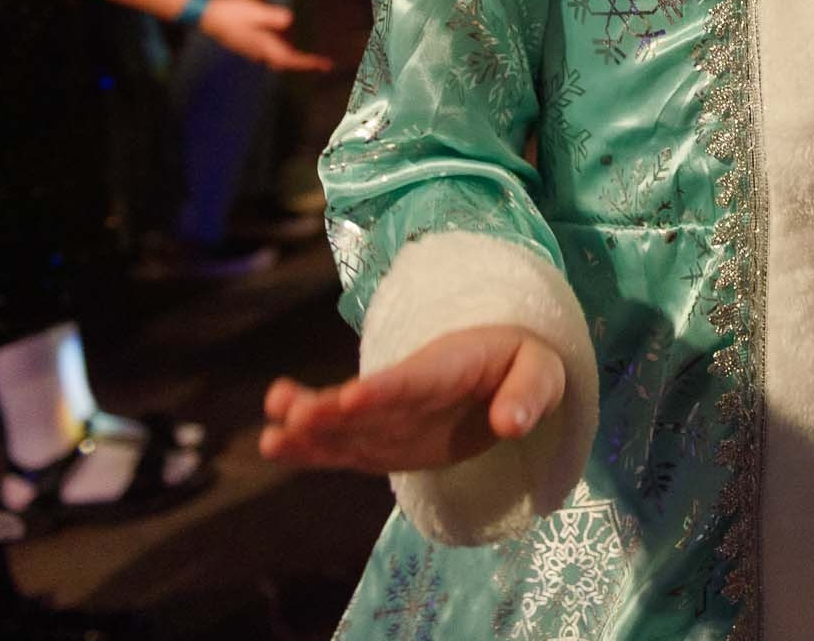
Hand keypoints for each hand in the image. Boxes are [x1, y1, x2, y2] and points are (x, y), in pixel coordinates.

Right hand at [202, 0, 331, 74]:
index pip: (291, 59)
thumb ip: (271, 15)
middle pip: (286, 61)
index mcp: (264, 45)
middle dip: (303, 62)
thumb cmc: (231, 12)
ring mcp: (252, 50)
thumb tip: (290, 18)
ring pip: (277, 57)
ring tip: (308, 56)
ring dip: (292, 56)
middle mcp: (259, 52)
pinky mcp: (247, 44)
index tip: (325, 65)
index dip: (309, 63)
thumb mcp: (253, 10)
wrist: (207, 15)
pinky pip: (269, 52)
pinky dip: (281, 49)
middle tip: (321, 64)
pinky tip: (284, 40)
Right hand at [261, 324, 566, 472]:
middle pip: (366, 404)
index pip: (413, 381)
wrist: (508, 366)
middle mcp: (409, 393)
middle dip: (328, 412)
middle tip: (287, 417)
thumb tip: (510, 424)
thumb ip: (529, 394)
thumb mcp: (543, 372)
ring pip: (347, 425)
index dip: (384, 389)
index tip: (352, 396)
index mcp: (446, 368)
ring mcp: (394, 417)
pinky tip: (281, 448)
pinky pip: (351, 446)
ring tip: (270, 437)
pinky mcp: (387, 439)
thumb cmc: (525, 363)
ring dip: (310, 431)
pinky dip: (319, 450)